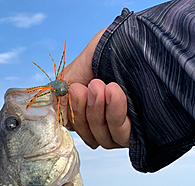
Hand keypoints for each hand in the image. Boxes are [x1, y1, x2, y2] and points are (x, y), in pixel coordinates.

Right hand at [64, 29, 130, 148]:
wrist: (141, 39)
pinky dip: (114, 114)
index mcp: (91, 110)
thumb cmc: (115, 48)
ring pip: (102, 138)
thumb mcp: (82, 65)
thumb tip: (53, 109)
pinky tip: (114, 93)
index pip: (75, 126)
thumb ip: (65, 89)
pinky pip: (120, 135)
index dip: (72, 113)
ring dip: (97, 113)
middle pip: (88, 135)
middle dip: (84, 111)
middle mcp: (107, 123)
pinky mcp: (138, 134)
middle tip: (87, 87)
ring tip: (101, 87)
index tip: (73, 90)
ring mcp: (122, 131)